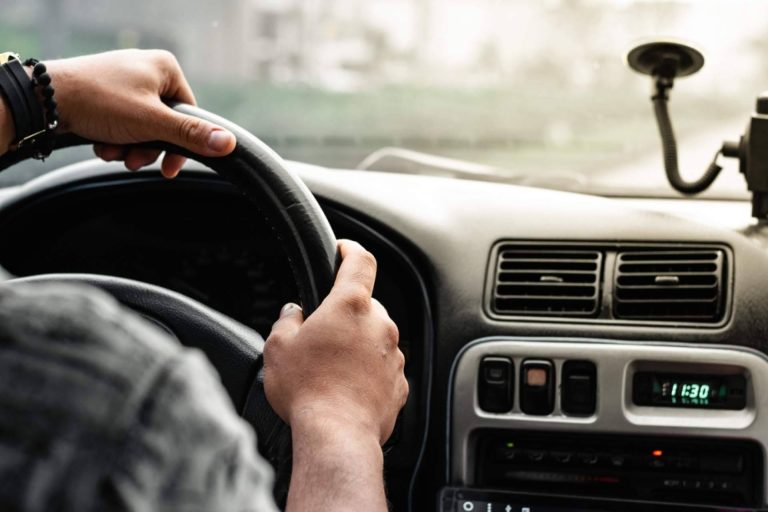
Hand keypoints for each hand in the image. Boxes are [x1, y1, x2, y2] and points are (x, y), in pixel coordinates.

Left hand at [44, 49, 235, 177]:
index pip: (190, 114)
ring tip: (112, 151)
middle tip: (133, 159)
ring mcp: (125, 82)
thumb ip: (191, 135)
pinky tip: (102, 143)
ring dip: (129, 148)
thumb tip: (228, 143)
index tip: (168, 166)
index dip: (180, 145)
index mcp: (165, 68)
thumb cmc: (99, 101)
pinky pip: (123, 124)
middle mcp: (147, 70)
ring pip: (142, 128)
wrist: (46, 99)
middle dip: (147, 148)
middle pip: (165, 125)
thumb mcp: (152, 123)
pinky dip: (115, 139)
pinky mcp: (107, 94)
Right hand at [264, 239, 407, 445]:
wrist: (338, 436)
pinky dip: (368, 371)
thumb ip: (287, 321)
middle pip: (366, 304)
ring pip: (375, 337)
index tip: (344, 249)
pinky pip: (383, 367)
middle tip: (321, 334)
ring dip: (358, 344)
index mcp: (350, 306)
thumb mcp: (279, 347)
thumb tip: (293, 314)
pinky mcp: (399, 383)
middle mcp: (379, 325)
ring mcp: (393, 355)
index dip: (351, 250)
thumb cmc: (308, 391)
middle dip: (346, 313)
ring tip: (331, 369)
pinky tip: (346, 388)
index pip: (360, 261)